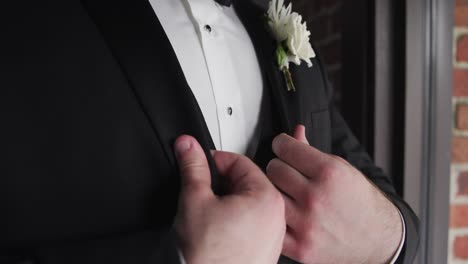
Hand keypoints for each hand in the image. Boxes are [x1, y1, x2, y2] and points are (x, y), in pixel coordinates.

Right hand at [173, 135, 285, 263]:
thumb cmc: (207, 256)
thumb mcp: (194, 201)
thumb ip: (192, 168)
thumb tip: (188, 146)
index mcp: (265, 198)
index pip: (241, 162)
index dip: (215, 160)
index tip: (201, 164)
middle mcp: (277, 215)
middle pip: (248, 182)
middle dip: (223, 182)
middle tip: (204, 191)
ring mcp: (274, 235)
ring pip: (250, 203)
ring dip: (230, 201)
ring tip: (211, 214)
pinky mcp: (267, 250)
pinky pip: (254, 223)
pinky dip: (237, 220)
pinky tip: (220, 230)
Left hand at [266, 126, 401, 263]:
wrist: (377, 240)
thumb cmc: (361, 203)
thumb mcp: (342, 169)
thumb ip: (312, 150)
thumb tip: (295, 132)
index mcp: (329, 173)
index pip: (285, 148)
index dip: (282, 144)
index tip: (282, 146)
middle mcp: (316, 197)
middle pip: (274, 169)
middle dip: (279, 166)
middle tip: (288, 171)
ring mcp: (306, 223)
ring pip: (270, 194)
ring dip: (276, 191)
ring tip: (288, 192)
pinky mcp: (300, 247)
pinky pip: (273, 223)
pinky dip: (277, 217)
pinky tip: (287, 213)